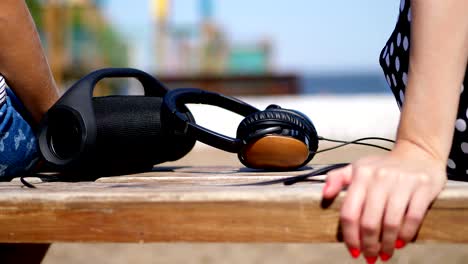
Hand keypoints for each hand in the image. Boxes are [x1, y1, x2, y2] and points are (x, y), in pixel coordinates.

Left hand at [322, 140, 446, 262]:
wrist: (418, 152)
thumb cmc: (383, 166)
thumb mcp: (357, 167)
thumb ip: (337, 179)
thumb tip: (325, 195)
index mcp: (361, 174)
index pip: (350, 212)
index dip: (350, 236)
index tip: (353, 251)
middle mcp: (380, 177)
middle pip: (369, 222)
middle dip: (368, 245)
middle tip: (370, 257)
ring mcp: (402, 182)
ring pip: (391, 223)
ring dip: (386, 244)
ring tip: (384, 254)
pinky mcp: (423, 187)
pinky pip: (413, 218)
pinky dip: (405, 235)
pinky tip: (399, 243)